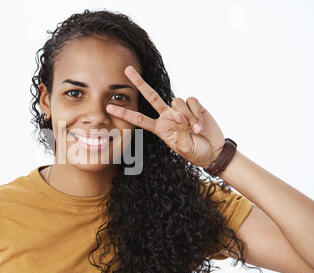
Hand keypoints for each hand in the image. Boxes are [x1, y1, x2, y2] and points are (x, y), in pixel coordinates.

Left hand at [106, 65, 225, 168]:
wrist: (214, 151)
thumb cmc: (196, 152)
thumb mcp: (185, 147)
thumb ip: (180, 131)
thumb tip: (177, 114)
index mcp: (160, 128)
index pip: (139, 119)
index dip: (124, 114)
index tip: (109, 108)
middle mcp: (167, 116)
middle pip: (151, 96)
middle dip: (139, 82)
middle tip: (127, 70)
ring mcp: (180, 110)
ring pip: (177, 101)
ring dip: (188, 116)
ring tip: (195, 130)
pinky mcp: (194, 106)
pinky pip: (191, 101)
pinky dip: (196, 113)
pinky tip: (201, 124)